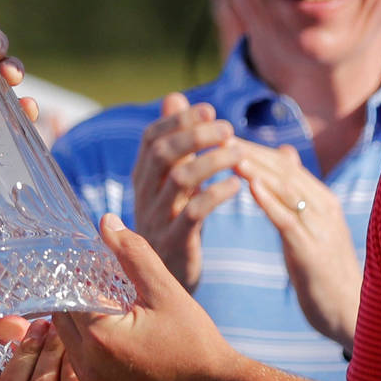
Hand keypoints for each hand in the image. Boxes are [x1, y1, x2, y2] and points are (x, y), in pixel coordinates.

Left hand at [49, 216, 244, 380]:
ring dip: (83, 331)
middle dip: (78, 304)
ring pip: (70, 350)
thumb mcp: (166, 291)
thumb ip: (133, 254)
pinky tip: (118, 347)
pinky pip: (83, 374)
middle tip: (102, 292)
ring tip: (112, 318)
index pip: (67, 297)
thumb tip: (106, 221)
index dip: (79, 280)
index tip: (94, 273)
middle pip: (63, 323)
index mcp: (100, 336)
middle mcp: (88, 369)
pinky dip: (93, 357)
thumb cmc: (196, 342)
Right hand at [131, 93, 245, 290]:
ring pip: (179, 181)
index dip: (178, 119)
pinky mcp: (174, 245)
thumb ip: (175, 142)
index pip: (151, 138)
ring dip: (210, 161)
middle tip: (227, 127)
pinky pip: (192, 215)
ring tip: (237, 152)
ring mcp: (156, 222)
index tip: (209, 109)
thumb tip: (173, 96)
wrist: (168, 285)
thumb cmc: (175, 225)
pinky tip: (237, 184)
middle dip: (195, 135)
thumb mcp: (173, 183)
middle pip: (162, 155)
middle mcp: (144, 197)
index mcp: (143, 179)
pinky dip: (215, 195)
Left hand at [233, 142, 361, 346]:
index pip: (284, 164)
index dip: (253, 148)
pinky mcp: (312, 251)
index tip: (222, 136)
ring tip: (229, 152)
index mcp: (321, 199)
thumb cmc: (325, 271)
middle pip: (283, 170)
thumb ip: (296, 193)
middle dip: (249, 151)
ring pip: (286, 189)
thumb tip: (284, 153)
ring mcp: (320, 227)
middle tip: (217, 135)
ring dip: (256, 168)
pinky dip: (269, 200)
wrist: (349, 313)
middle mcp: (323, 207)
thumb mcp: (310, 227)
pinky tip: (249, 186)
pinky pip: (288, 220)